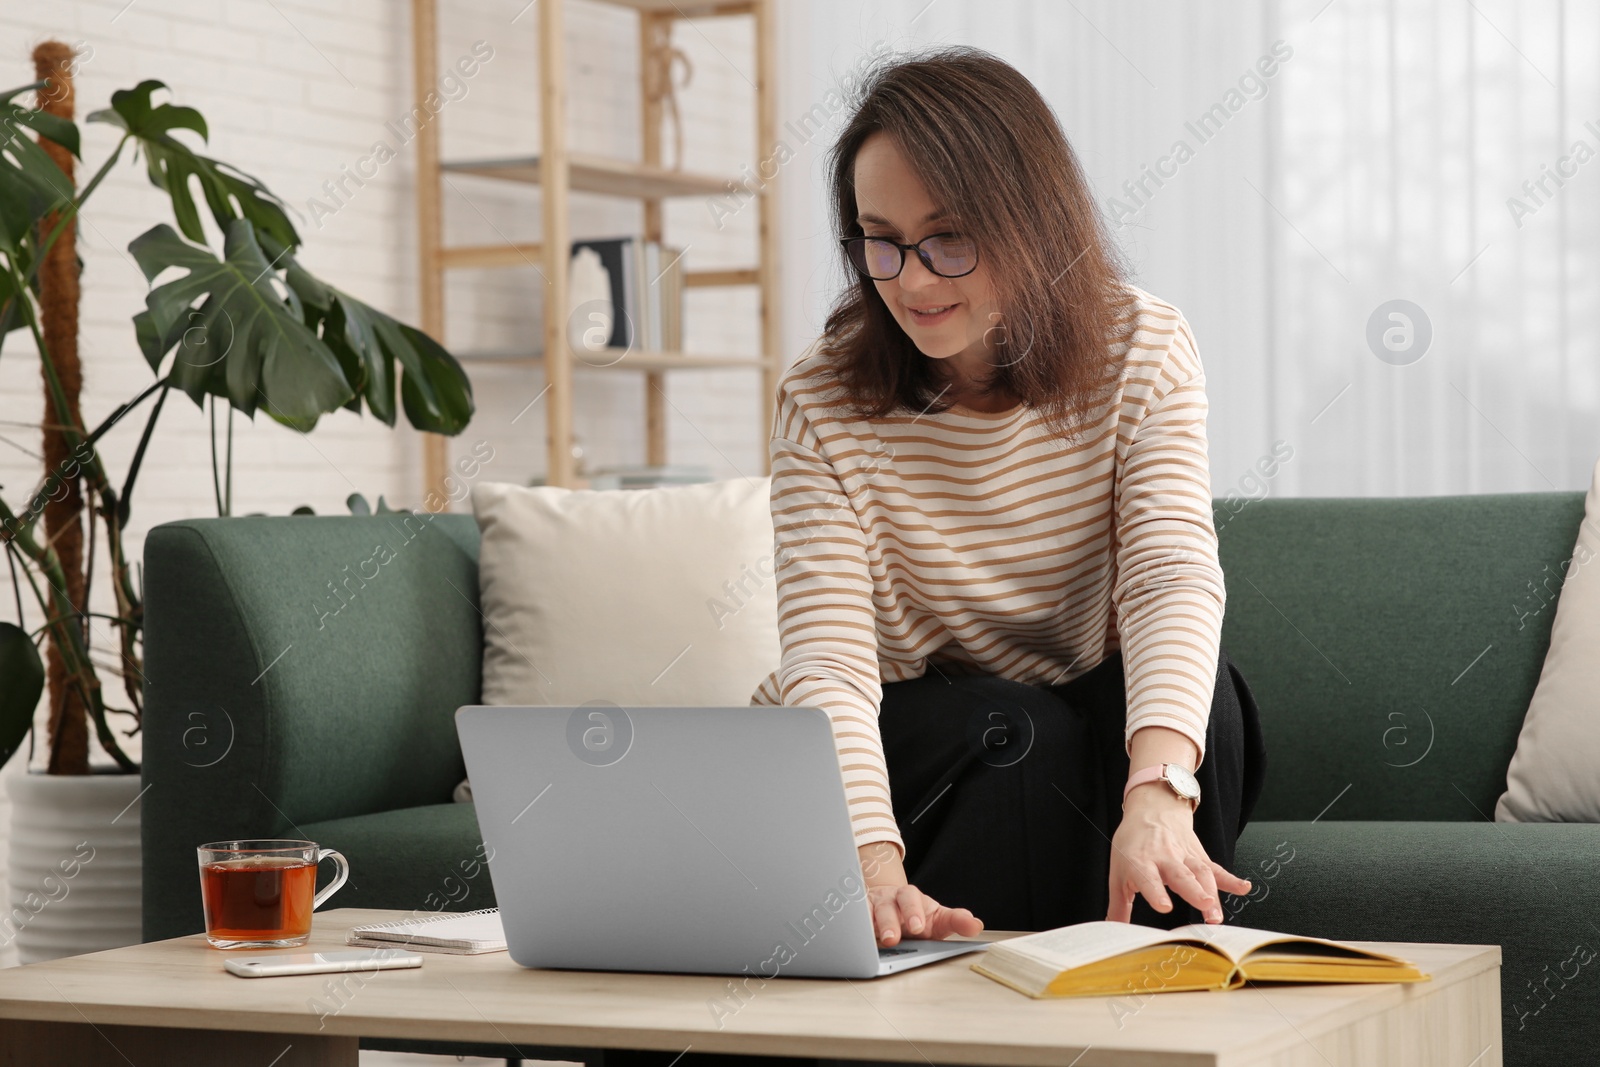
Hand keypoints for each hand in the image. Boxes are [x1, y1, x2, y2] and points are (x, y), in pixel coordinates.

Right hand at [858, 841, 983, 946]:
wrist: (887, 904)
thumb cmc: (913, 915)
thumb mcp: (936, 918)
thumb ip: (955, 921)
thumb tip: (976, 925)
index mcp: (909, 897)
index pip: (912, 898)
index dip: (914, 911)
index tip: (918, 926)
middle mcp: (888, 899)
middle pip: (887, 906)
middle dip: (889, 922)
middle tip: (893, 938)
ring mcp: (869, 908)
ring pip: (865, 913)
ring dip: (869, 927)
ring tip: (872, 943)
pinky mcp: (853, 917)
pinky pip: (848, 919)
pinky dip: (848, 926)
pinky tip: (849, 937)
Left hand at [1107, 783, 1250, 923]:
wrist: (1152, 809)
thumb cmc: (1132, 845)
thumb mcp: (1118, 872)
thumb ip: (1119, 906)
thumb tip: (1112, 932)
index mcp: (1140, 862)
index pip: (1148, 878)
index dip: (1155, 892)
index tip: (1164, 906)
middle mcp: (1165, 858)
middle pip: (1181, 875)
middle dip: (1193, 891)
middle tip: (1205, 907)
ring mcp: (1184, 856)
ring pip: (1201, 873)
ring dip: (1212, 892)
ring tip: (1216, 914)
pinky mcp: (1199, 856)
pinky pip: (1216, 868)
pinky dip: (1230, 879)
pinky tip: (1243, 888)